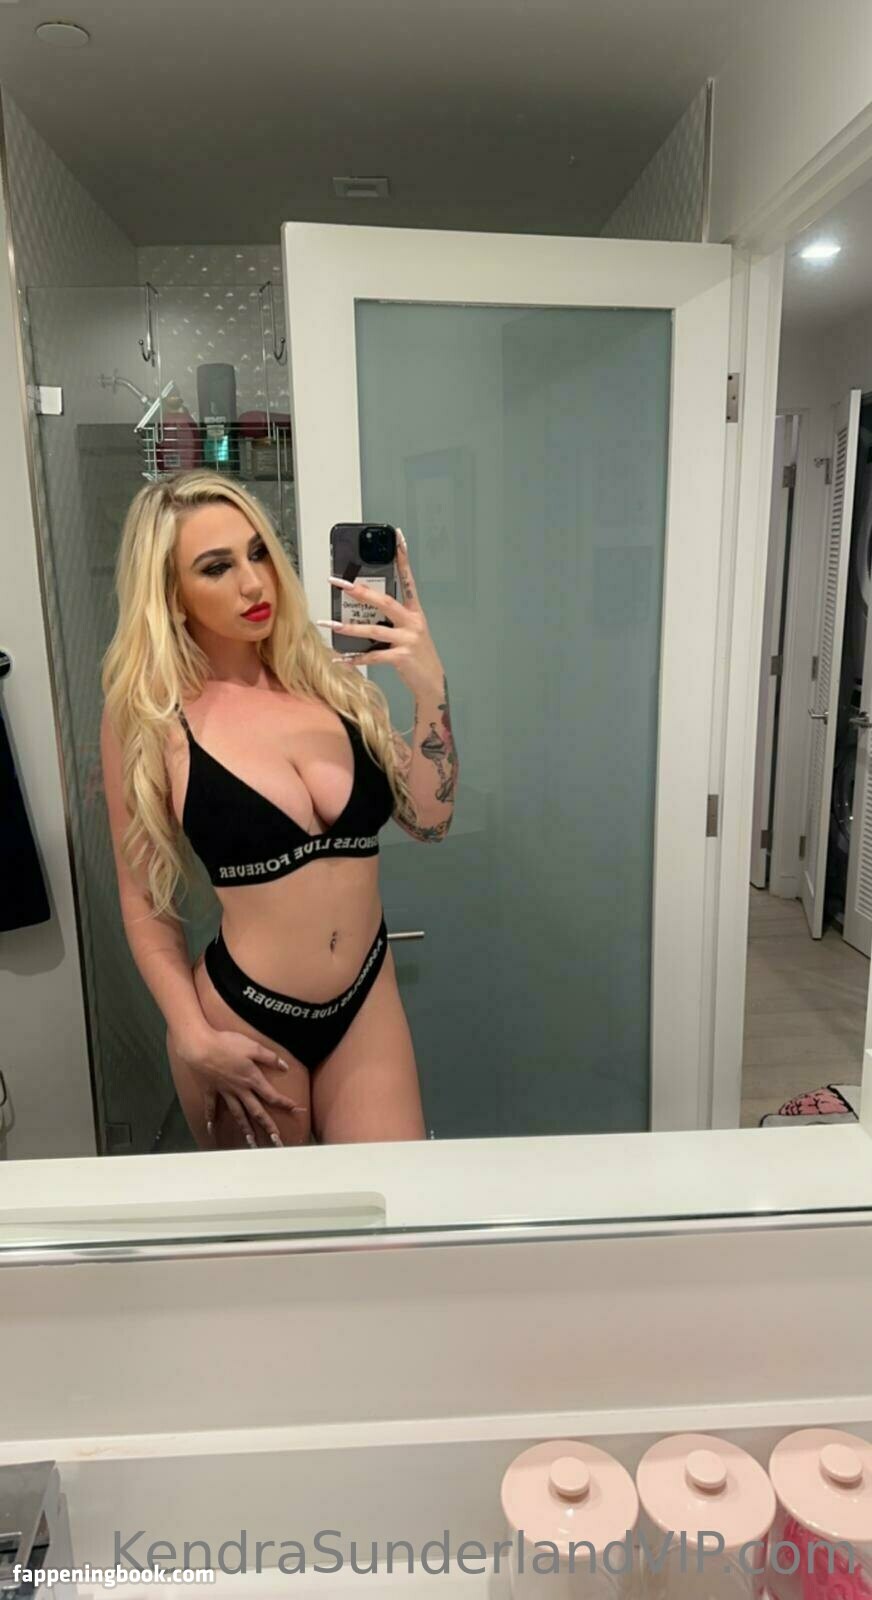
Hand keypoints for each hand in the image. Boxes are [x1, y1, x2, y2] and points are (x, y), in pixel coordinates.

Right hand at [168, 1024, 303, 1148]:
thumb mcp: (253, 1047)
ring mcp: (225, 1092)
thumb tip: (285, 1067)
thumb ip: (270, 1058)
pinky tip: (210, 1128)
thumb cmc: (227, 1044)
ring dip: (245, 1128)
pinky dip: (210, 1117)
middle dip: (267, 1126)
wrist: (200, 1047)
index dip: (284, 1103)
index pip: (271, 1095)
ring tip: (251, 1142)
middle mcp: (240, 1090)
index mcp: (252, 1079)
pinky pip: (211, 1107)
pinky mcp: (211, 1090)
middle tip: (276, 1140)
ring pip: (237, 1114)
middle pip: (256, 1111)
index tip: (294, 1109)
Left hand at [319, 528, 443, 697]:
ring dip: (348, 628)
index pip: (408, 579)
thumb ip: (391, 619)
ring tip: (328, 625)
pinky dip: (355, 658)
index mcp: (414, 612)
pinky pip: (373, 656)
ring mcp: (408, 639)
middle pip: (384, 601)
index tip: (397, 537)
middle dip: (359, 591)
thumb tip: (364, 608)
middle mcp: (412, 622)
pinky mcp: (401, 657)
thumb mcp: (409, 632)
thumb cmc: (417, 656)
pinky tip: (341, 659)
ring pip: (373, 629)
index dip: (403, 558)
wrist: (432, 683)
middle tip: (339, 583)